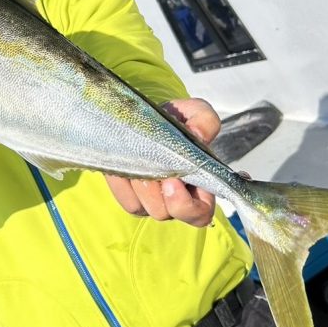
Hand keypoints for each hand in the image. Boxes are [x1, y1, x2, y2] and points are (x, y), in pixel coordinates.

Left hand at [104, 98, 220, 225]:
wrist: (145, 117)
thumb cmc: (177, 121)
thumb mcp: (195, 112)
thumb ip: (204, 120)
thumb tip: (198, 134)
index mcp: (198, 187)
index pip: (199, 214)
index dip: (187, 206)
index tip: (173, 181)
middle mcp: (173, 201)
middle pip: (164, 213)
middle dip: (156, 192)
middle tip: (153, 168)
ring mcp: (148, 201)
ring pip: (142, 208)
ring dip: (139, 184)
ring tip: (139, 157)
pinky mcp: (128, 195)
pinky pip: (125, 199)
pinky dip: (123, 183)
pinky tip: (125, 161)